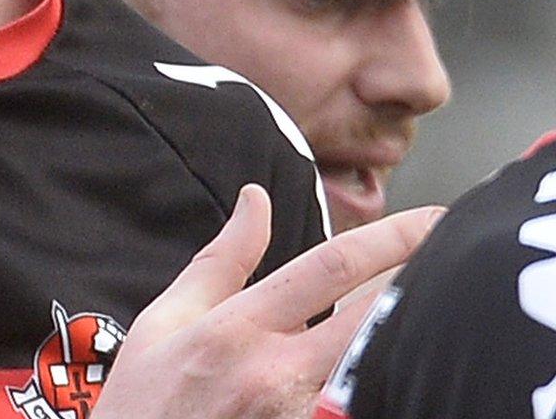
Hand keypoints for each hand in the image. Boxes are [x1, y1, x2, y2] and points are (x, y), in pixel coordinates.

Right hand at [92, 186, 441, 418]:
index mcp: (237, 328)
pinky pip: (353, 397)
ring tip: (429, 303)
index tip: (430, 219)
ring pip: (372, 361)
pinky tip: (391, 359)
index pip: (330, 269)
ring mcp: (299, 412)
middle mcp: (276, 372)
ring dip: (400, 329)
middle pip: (374, 317)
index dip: (391, 238)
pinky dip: (374, 373)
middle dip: (420, 280)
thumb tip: (256, 200)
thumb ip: (222, 259)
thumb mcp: (168, 318)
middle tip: (453, 252)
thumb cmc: (145, 398)